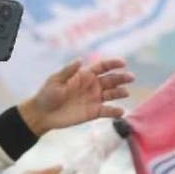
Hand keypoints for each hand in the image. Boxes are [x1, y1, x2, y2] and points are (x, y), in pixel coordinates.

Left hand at [18, 59, 133, 135]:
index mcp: (85, 75)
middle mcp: (93, 86)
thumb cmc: (47, 94)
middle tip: (131, 77)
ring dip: (120, 93)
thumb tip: (80, 60)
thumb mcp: (56, 80)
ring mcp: (94, 99)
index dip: (113, 64)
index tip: (122, 63)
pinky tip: (121, 111)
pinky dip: (115, 112)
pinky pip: (107, 111)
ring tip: (125, 93)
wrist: (43, 114)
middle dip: (121, 78)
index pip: (102, 67)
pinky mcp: (94, 113)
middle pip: (111, 80)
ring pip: (112, 94)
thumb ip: (69, 71)